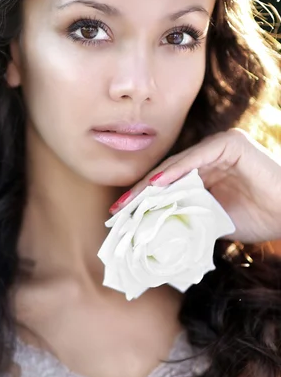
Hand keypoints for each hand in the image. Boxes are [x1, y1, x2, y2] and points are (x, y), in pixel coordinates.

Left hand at [110, 129, 280, 243]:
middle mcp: (209, 156)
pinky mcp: (231, 143)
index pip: (167, 185)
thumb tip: (157, 233)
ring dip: (151, 184)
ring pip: (177, 165)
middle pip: (167, 174)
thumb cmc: (259, 219)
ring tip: (129, 202)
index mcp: (205, 172)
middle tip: (116, 210)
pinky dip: (175, 171)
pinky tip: (155, 185)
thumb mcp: (212, 222)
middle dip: (140, 193)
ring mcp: (219, 147)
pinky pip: (196, 157)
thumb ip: (188, 219)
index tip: (120, 217)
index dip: (143, 200)